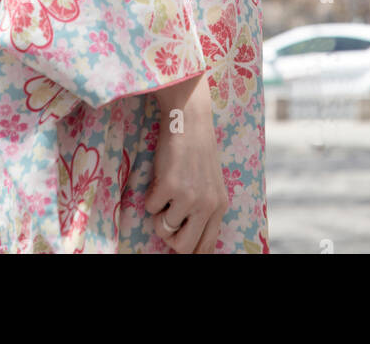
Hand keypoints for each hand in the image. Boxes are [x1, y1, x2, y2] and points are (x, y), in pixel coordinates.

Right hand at [143, 72, 227, 254]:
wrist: (189, 119)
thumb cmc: (196, 150)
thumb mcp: (210, 184)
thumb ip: (204, 211)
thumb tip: (190, 246)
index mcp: (219, 206)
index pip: (206, 247)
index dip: (188, 249)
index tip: (176, 242)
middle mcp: (207, 205)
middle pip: (184, 248)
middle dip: (170, 238)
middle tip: (166, 217)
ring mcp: (189, 197)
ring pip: (164, 229)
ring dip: (158, 213)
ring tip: (165, 191)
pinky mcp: (169, 186)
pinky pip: (150, 208)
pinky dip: (150, 196)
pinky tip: (160, 177)